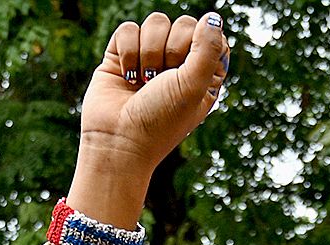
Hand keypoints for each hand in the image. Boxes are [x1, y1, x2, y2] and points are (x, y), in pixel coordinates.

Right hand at [79, 12, 228, 179]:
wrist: (117, 142)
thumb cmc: (159, 122)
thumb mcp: (194, 86)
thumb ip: (208, 48)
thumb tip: (212, 17)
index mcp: (202, 73)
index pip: (210, 34)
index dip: (200, 44)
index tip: (189, 70)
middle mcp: (177, 64)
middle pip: (183, 23)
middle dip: (172, 50)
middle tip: (162, 80)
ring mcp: (148, 58)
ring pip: (155, 22)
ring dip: (148, 52)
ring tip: (143, 82)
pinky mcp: (121, 57)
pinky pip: (127, 29)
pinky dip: (127, 52)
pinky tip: (126, 76)